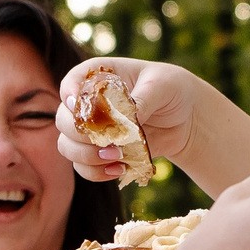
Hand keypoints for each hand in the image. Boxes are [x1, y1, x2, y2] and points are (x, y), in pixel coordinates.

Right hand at [57, 56, 203, 183]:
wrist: (186, 119)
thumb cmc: (172, 90)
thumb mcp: (164, 85)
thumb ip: (144, 98)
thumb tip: (129, 117)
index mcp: (100, 76)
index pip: (73, 81)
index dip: (69, 93)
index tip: (76, 105)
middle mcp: (89, 103)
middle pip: (63, 119)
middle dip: (79, 133)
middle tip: (107, 141)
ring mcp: (93, 130)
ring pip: (67, 146)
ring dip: (86, 156)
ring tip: (117, 158)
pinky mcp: (101, 153)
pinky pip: (84, 167)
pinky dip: (96, 173)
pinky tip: (119, 170)